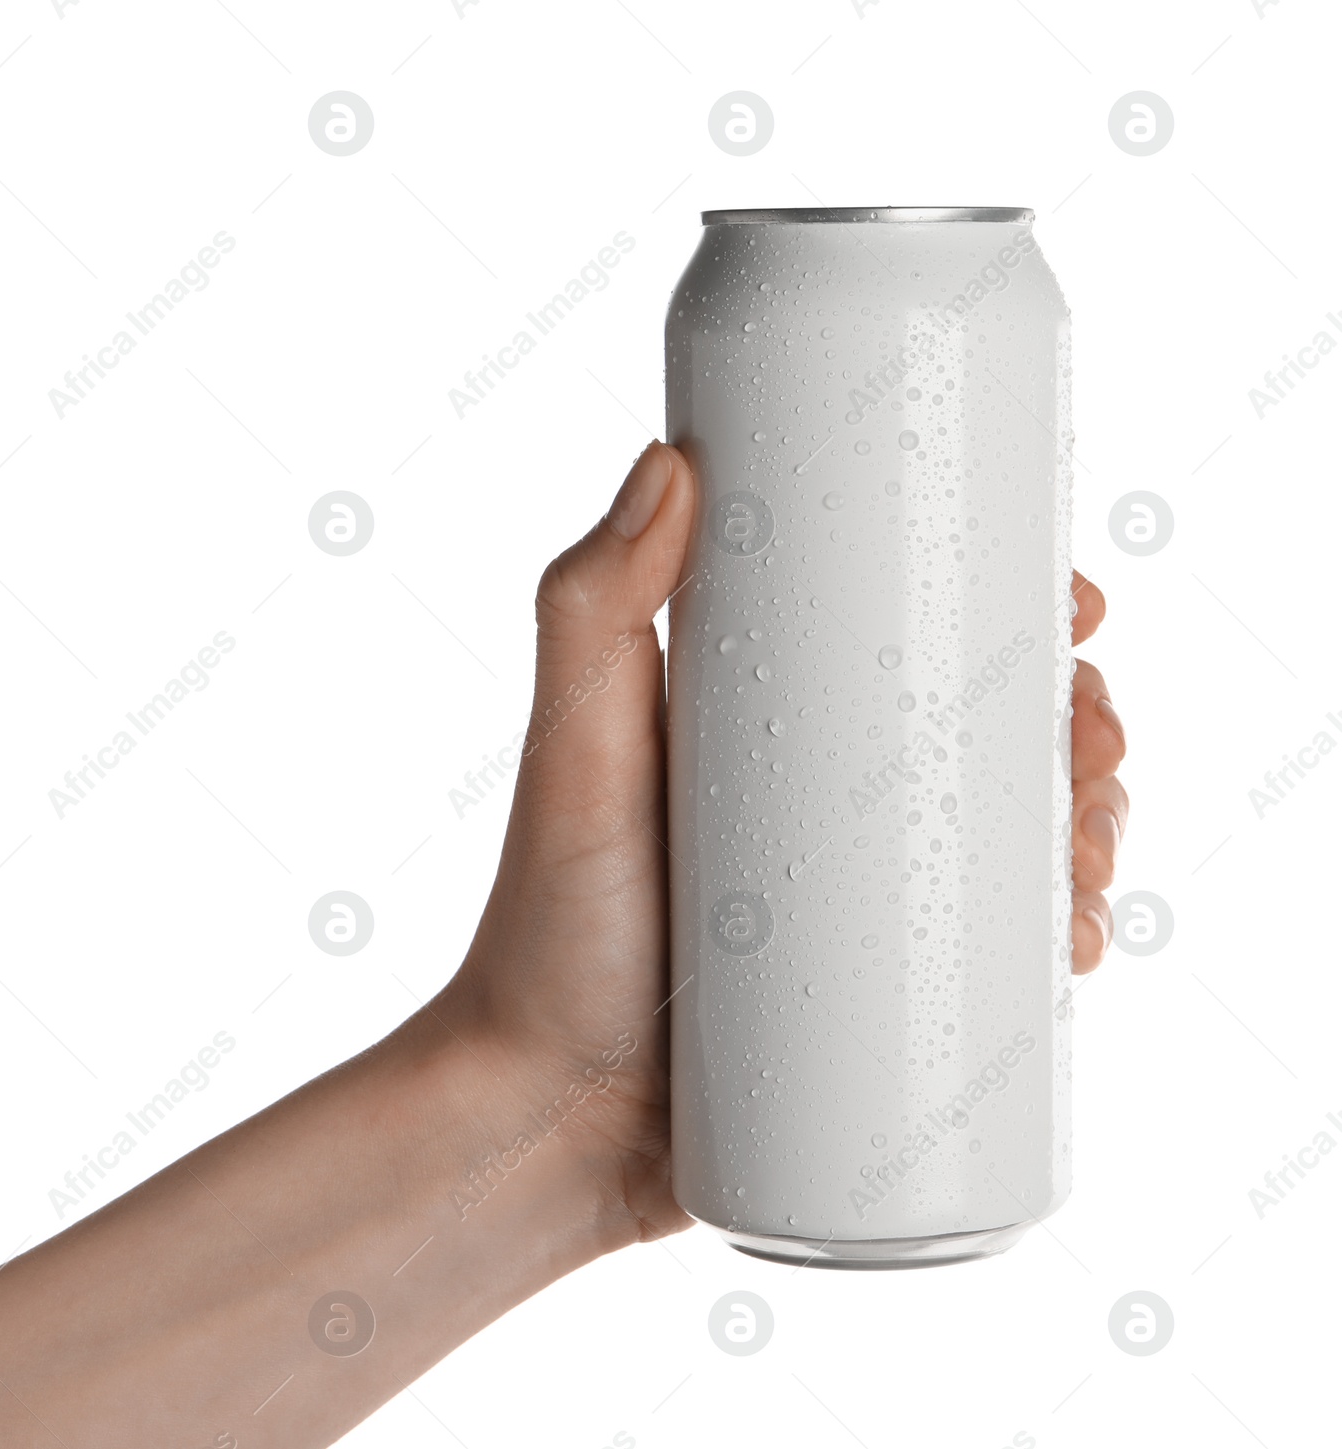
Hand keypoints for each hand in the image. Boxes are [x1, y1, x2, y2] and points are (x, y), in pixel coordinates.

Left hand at [447, 440, 1127, 1252]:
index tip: (1073, 604)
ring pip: (1005, 845)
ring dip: (1085, 828)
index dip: (1009, 613)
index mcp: (763, 723)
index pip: (908, 638)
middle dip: (1072, 727)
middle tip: (1091, 744)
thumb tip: (671, 460)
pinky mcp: (868, 1003)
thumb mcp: (573, 753)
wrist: (542, 1122)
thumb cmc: (543, 933)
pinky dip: (1054, 941)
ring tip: (1091, 850)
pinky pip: (990, 961)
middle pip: (982, 739)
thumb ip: (591, 606)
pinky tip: (1078, 942)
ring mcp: (846, 907)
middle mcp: (812, 805)